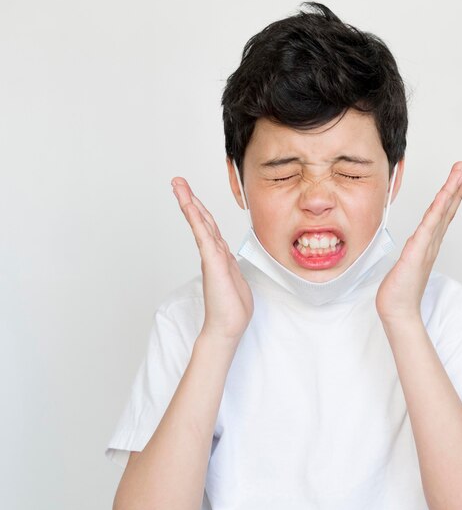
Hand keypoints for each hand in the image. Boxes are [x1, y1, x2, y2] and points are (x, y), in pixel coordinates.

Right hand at [171, 177, 252, 341]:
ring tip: (178, 186)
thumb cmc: (232, 308)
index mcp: (219, 256)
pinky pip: (204, 236)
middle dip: (190, 199)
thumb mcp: (236, 279)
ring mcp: (211, 257)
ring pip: (200, 224)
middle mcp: (213, 253)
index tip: (190, 194)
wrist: (228, 328)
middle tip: (177, 182)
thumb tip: (227, 258)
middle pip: (201, 220)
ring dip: (190, 203)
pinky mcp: (212, 263)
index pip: (209, 226)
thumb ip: (230, 265)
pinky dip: (197, 219)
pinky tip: (189, 206)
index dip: (200, 209)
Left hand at [376, 162, 461, 329]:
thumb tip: (416, 243)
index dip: (452, 195)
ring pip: (441, 213)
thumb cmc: (400, 290)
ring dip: (451, 192)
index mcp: (428, 244)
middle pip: (447, 209)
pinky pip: (428, 226)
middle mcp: (431, 243)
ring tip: (461, 174)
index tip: (459, 178)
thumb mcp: (407, 263)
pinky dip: (437, 210)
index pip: (442, 215)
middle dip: (456, 187)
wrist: (398, 311)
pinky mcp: (417, 251)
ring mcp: (426, 246)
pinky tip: (443, 196)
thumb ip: (414, 251)